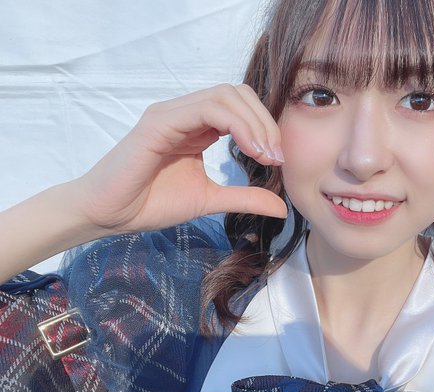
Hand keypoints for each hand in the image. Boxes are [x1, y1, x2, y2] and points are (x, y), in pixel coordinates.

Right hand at [73, 84, 286, 235]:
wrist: (110, 214)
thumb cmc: (150, 203)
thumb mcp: (210, 200)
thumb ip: (244, 197)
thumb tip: (282, 207)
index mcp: (197, 126)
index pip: (241, 107)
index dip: (266, 127)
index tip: (278, 161)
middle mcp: (186, 113)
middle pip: (238, 94)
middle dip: (265, 122)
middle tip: (276, 157)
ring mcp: (172, 113)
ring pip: (225, 95)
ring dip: (254, 123)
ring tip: (266, 154)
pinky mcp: (160, 121)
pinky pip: (205, 108)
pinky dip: (235, 124)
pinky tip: (249, 149)